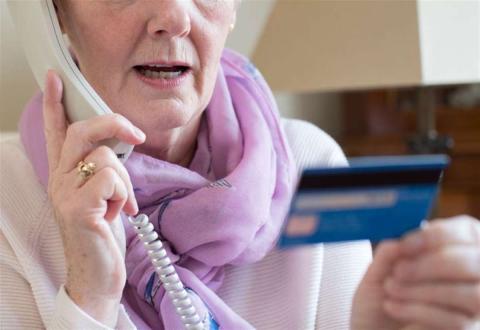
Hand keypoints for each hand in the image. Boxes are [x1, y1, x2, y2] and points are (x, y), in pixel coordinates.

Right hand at [43, 70, 144, 325]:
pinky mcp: (77, 208)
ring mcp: (64, 193)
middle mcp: (59, 178)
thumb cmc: (103, 233)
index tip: (56, 76)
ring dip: (125, 182)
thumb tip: (122, 145)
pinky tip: (117, 213)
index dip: (55, 102)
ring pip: (106, 157)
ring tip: (119, 204)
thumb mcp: (103, 195)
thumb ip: (104, 170)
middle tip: (135, 134)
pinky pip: (111, 180)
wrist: (97, 274)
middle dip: (114, 124)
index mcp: (65, 173)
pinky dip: (124, 195)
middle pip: (82, 130)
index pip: (56, 131)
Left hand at [351, 215, 479, 329]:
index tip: (404, 245)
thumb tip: (399, 242)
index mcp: (452, 249)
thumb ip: (390, 254)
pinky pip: (457, 321)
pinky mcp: (467, 329)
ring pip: (471, 294)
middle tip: (399, 270)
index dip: (437, 236)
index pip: (466, 232)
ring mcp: (475, 306)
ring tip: (391, 288)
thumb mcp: (379, 272)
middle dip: (431, 265)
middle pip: (472, 263)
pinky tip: (392, 306)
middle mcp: (473, 276)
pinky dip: (418, 311)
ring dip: (423, 290)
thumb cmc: (378, 299)